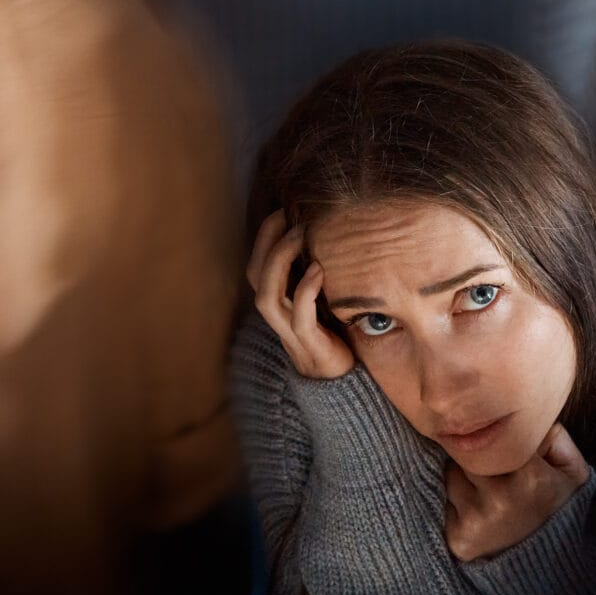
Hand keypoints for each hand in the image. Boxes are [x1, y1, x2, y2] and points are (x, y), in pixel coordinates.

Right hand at [247, 209, 353, 379]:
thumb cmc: (333, 337)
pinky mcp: (309, 345)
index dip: (263, 239)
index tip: (281, 211)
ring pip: (267, 297)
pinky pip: (300, 317)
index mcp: (278, 305)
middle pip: (255, 277)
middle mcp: (277, 317)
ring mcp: (290, 332)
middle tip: (289, 217)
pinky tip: (318, 271)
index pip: (256, 267)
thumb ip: (315, 279)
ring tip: (300, 236)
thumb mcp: (321, 302)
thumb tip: (327, 240)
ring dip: (280, 262)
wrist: (340, 383)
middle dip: (267, 243)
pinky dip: (304, 292)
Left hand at [444, 424, 589, 561]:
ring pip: (452, 474)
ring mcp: (478, 520)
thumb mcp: (573, 471)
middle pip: (471, 452)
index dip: (499, 442)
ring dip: (462, 478)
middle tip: (495, 474)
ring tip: (486, 494)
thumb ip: (555, 435)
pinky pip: (444, 500)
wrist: (544, 562)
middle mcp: (503, 499)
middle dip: (478, 457)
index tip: (506, 451)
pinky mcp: (459, 537)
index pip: (497, 436)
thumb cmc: (555, 506)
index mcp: (533, 478)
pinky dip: (454, 502)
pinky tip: (476, 513)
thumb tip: (519, 417)